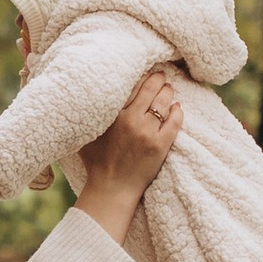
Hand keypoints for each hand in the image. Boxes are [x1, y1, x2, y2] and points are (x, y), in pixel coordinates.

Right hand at [71, 67, 181, 245]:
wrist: (112, 188)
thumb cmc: (96, 162)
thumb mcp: (87, 135)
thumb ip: (90, 117)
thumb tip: (85, 104)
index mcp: (113, 116)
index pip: (132, 87)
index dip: (141, 77)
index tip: (145, 72)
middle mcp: (131, 120)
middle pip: (150, 91)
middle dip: (157, 80)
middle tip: (161, 76)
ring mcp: (147, 132)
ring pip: (163, 103)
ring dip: (168, 93)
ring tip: (169, 89)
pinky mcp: (160, 145)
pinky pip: (174, 121)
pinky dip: (177, 111)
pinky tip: (177, 107)